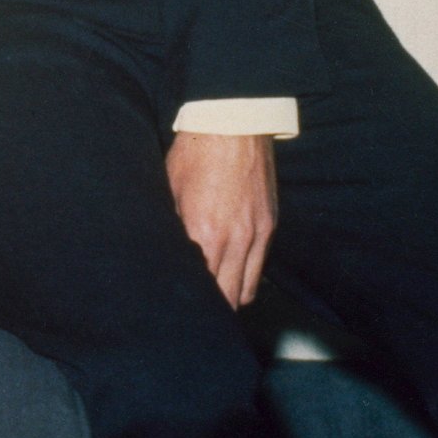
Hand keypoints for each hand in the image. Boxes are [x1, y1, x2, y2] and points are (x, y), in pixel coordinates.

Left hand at [164, 131, 277, 307]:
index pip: (201, 288)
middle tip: (199, 312)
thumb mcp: (170, 192)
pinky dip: (247, 275)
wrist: (232, 125)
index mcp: (204, 234)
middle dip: (214, 309)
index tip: (182, 306)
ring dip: (232, 296)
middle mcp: (234, 240)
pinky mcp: (270, 224)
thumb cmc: (194, 155)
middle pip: (227, 298)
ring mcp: (257, 233)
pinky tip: (233, 273)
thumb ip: (172, 229)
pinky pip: (260, 265)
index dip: (192, 300)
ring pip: (247, 289)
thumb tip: (166, 256)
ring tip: (217, 299)